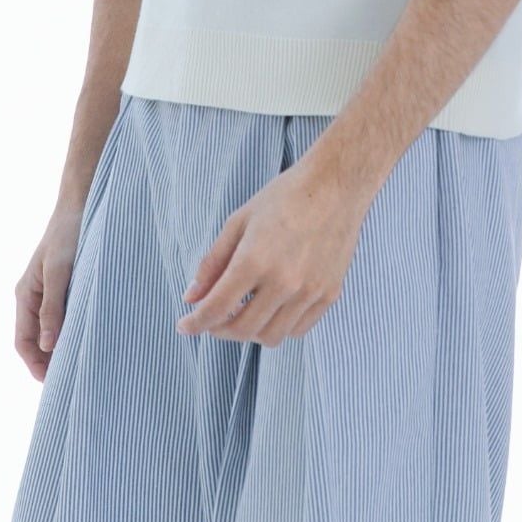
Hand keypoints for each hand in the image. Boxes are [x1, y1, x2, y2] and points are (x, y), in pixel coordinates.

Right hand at [14, 207, 82, 381]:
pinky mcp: (65, 286)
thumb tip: (47, 346)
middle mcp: (33, 296)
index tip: (52, 383)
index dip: (35, 365)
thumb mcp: (60, 272)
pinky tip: (87, 338)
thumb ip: (53, 307)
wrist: (80, 205)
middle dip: (48, 361)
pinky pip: (63, 316)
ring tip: (79, 366)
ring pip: (50, 330)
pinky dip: (70, 331)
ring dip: (60, 347)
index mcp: (25, 295)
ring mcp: (48, 291)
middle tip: (69, 382)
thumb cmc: (68, 235)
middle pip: (36, 340)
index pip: (24, 341)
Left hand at [175, 153, 369, 347]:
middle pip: (242, 329)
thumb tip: (191, 296)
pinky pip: (298, 329)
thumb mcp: (239, 222)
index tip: (185, 326)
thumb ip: (213, 262)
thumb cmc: (285, 197)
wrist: (336, 185)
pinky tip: (271, 309)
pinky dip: (279, 327)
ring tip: (243, 313)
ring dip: (249, 332)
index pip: (216, 309)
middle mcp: (283, 281)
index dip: (195, 323)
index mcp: (254, 260)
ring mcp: (309, 291)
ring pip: (271, 336)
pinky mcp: (329, 294)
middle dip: (219, 330)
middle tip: (212, 319)